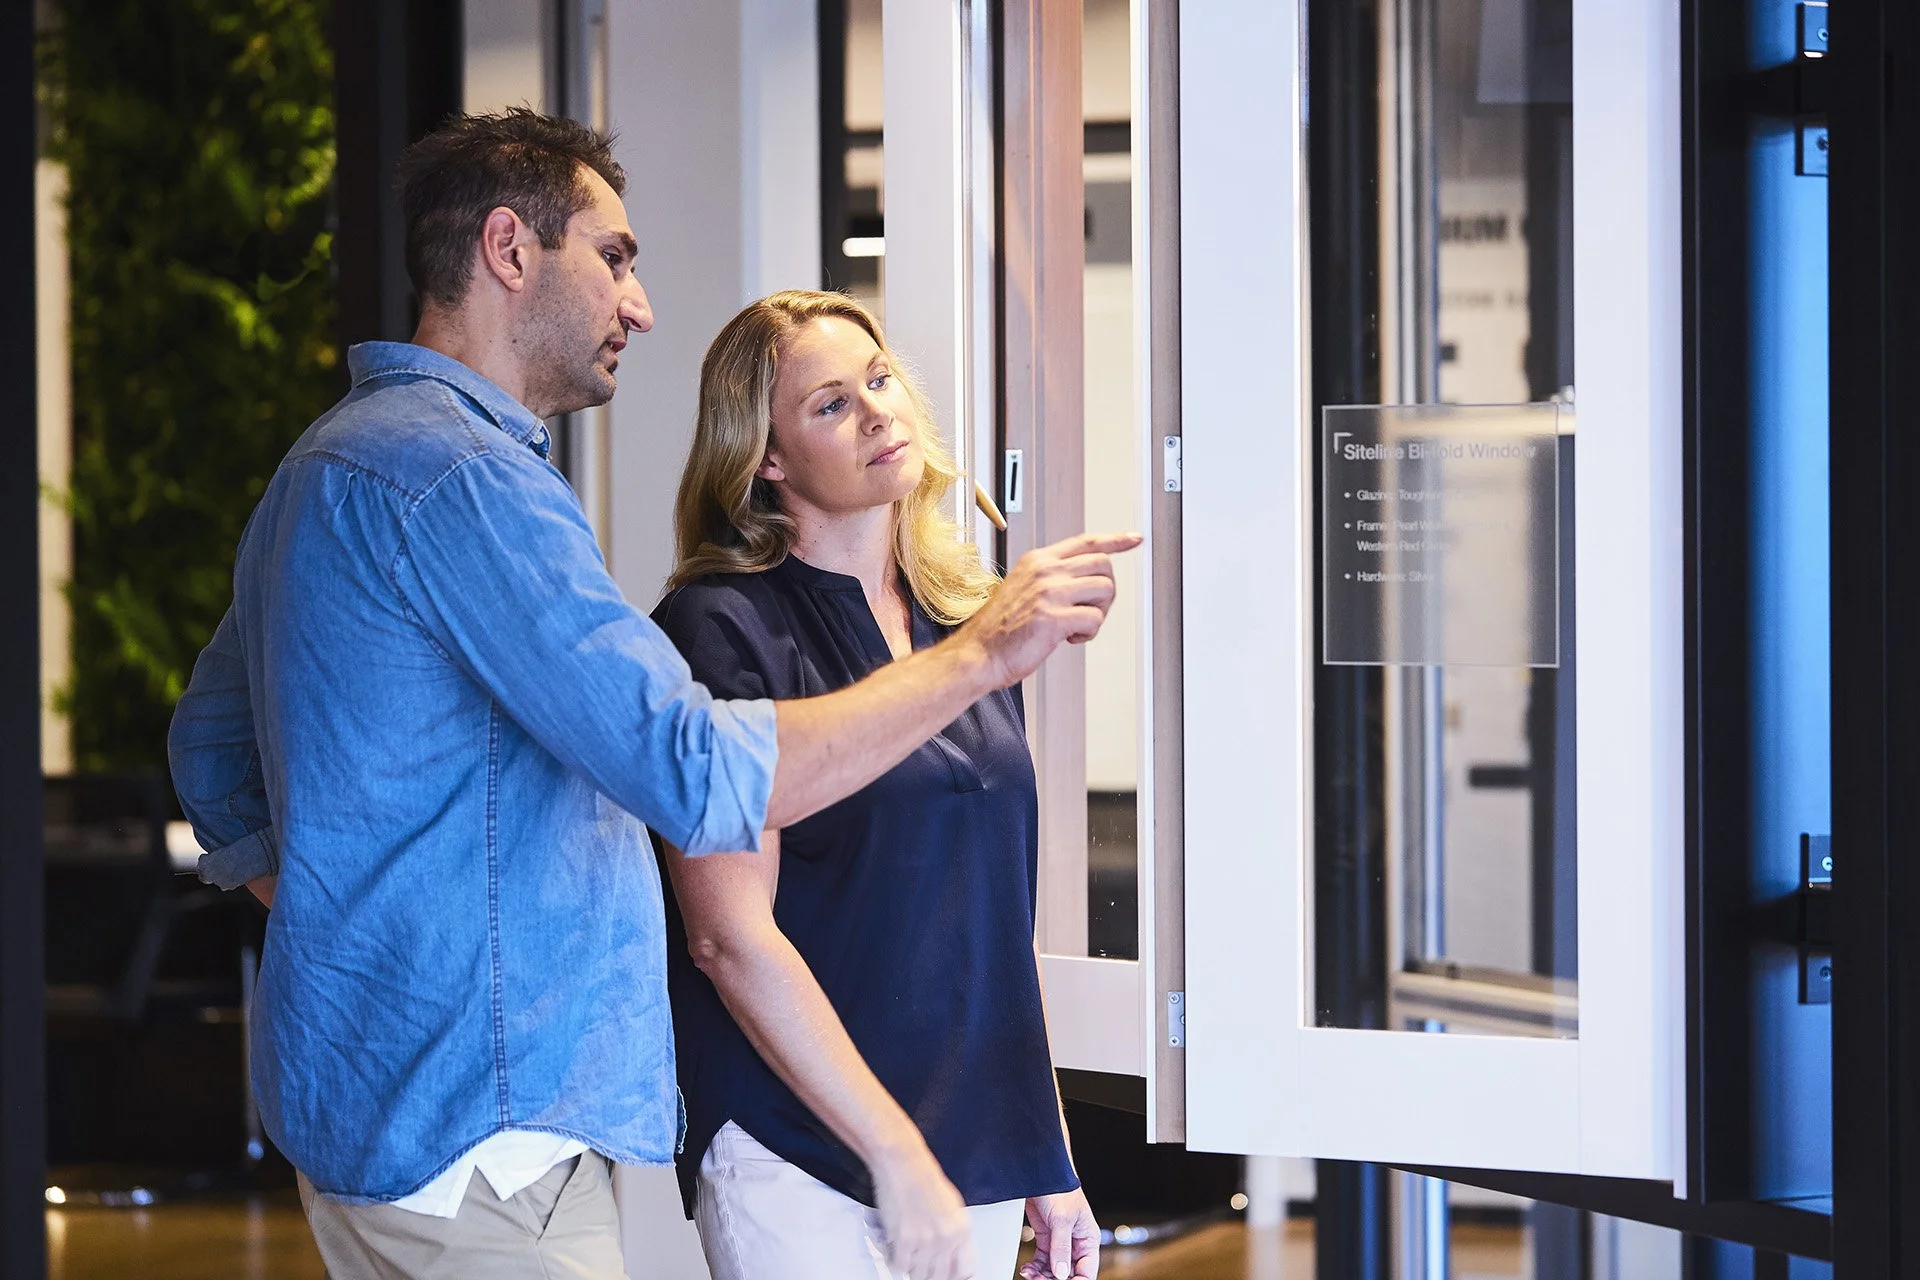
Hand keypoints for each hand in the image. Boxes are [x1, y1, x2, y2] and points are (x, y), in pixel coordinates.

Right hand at [871, 1141, 974, 1279]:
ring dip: (911, 1267)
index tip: (943, 1275)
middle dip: (928, 1274)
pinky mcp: (904, 1239)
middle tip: (919, 1264)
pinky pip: (899, 1266)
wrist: (903, 1162)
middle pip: (939, 1277)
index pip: (966, 1271)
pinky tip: (894, 1247)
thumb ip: (954, 1234)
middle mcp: (947, 1238)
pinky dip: (895, 1260)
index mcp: (963, 1230)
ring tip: (906, 1253)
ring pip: (918, 1275)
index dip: (953, 1277)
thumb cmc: (924, 1179)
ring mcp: (926, 1241)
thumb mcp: (952, 1207)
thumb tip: (950, 1257)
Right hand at [960, 532, 1143, 687]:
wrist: (978, 653)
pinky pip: (1095, 619)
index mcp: (1038, 561)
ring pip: (1105, 589)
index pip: (1086, 541)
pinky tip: (1070, 638)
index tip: (1134, 539)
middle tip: (1091, 610)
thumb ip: (1051, 579)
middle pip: (1103, 565)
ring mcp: (1049, 592)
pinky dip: (1089, 633)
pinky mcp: (1053, 617)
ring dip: (1099, 612)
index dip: (1115, 540)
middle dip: (1106, 591)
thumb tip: (1085, 583)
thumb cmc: (998, 629)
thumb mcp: (1023, 588)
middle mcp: (1045, 571)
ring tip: (1078, 625)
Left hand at [1020, 1188, 1099, 1278]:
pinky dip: (1035, 1266)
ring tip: (1029, 1274)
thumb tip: (1062, 1274)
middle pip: (1069, 1272)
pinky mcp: (1046, 1236)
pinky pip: (1042, 1259)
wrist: (1040, 1171)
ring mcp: (1060, 1240)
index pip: (1087, 1271)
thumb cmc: (1059, 1188)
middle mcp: (1076, 1242)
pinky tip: (1027, 1268)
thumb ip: (1061, 1248)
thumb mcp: (1062, 1219)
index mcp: (1088, 1239)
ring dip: (1042, 1275)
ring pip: (1054, 1269)